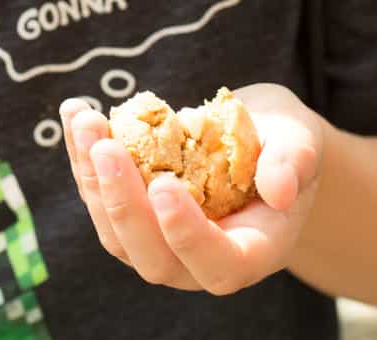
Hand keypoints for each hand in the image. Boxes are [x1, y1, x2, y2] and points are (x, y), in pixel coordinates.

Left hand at [60, 83, 323, 294]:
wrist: (256, 138)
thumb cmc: (282, 141)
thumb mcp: (299, 140)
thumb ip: (294, 162)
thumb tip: (278, 190)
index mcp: (252, 250)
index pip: (219, 263)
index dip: (188, 235)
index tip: (164, 186)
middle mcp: (200, 261)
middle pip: (153, 257)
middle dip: (122, 204)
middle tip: (105, 147)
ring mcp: (160, 243)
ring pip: (115, 232)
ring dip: (91, 177)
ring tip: (84, 119)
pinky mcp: (132, 217)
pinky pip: (101, 199)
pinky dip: (83, 158)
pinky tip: (76, 114)